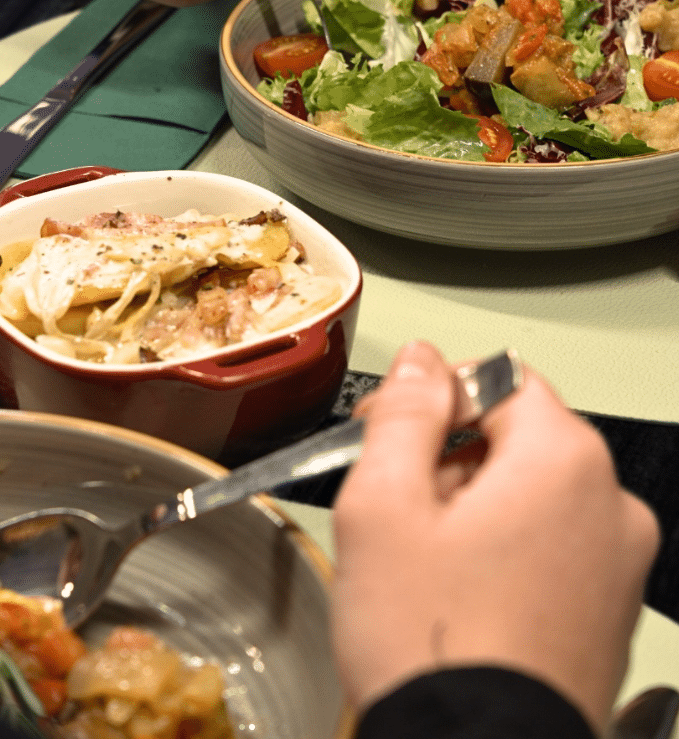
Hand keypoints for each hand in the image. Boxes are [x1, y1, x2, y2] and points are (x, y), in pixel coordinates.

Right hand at [331, 341, 658, 733]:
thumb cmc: (429, 643)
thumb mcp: (384, 503)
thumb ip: (405, 413)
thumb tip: (421, 360)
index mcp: (564, 460)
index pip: (495, 378)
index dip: (430, 398)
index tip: (385, 434)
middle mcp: (609, 503)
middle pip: (515, 436)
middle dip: (447, 456)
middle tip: (393, 506)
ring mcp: (618, 561)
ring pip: (528, 490)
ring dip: (469, 503)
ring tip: (422, 560)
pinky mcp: (608, 608)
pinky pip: (549, 542)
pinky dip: (501, 546)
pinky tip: (458, 591)